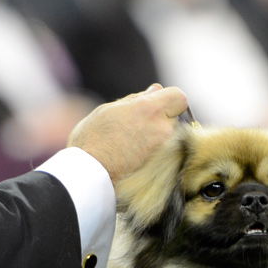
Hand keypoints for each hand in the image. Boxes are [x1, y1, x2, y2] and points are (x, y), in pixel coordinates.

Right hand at [67, 84, 188, 186]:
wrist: (89, 176)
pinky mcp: (165, 170)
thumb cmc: (91, 141)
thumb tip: (155, 90)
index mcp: (149, 109)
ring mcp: (166, 151)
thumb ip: (135, 100)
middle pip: (175, 119)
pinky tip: (138, 159)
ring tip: (136, 147)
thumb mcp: (107, 111)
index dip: (168, 100)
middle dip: (163, 120)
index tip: (156, 107)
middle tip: (139, 129)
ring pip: (172, 139)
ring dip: (160, 139)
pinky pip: (168, 157)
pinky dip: (158, 155)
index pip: (178, 97)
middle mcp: (163, 129)